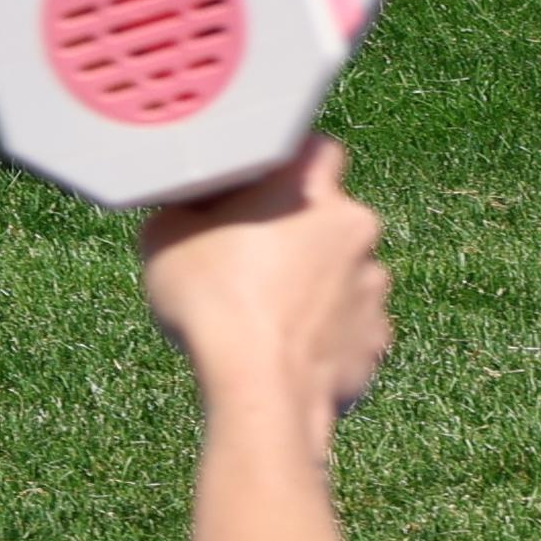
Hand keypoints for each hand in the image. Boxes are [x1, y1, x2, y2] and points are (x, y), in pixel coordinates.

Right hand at [139, 139, 390, 427]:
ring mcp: (373, 286)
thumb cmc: (213, 302)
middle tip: (248, 260)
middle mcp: (355, 228)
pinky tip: (285, 350)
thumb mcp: (163, 239)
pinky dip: (325, 333)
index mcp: (308, 190)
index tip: (262, 187)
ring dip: (313, 286)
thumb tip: (186, 210)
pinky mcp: (377, 338)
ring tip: (264, 315)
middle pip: (329, 218)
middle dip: (297, 235)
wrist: (261, 390)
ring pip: (342, 273)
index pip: (317, 149)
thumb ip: (184, 211)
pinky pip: (351, 325)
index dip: (291, 166)